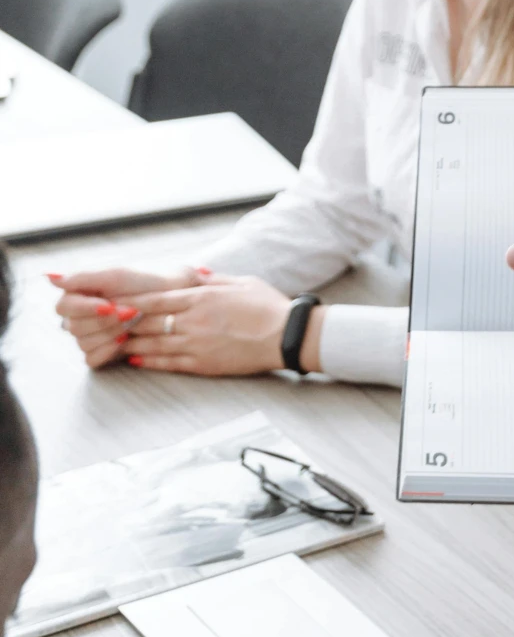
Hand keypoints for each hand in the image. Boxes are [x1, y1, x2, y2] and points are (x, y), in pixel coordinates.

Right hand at [52, 264, 205, 368]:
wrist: (169, 298)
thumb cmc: (143, 282)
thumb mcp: (115, 274)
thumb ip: (82, 277)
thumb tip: (50, 277)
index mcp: (77, 295)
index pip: (65, 307)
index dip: (86, 308)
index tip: (110, 304)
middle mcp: (77, 316)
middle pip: (75, 327)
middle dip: (105, 320)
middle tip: (130, 312)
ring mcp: (87, 336)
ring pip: (83, 343)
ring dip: (110, 333)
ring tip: (131, 322)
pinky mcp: (99, 352)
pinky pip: (91, 359)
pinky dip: (108, 350)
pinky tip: (125, 341)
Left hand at [57, 270, 293, 376]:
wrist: (286, 336)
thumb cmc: (268, 306)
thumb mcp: (241, 282)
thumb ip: (213, 279)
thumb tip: (193, 272)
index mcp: (202, 297)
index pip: (157, 298)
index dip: (131, 300)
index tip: (113, 299)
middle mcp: (193, 321)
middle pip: (149, 321)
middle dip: (124, 321)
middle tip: (103, 322)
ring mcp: (196, 344)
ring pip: (153, 343)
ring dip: (130, 342)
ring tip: (112, 341)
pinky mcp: (202, 364)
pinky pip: (168, 363)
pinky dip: (148, 361)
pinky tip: (135, 359)